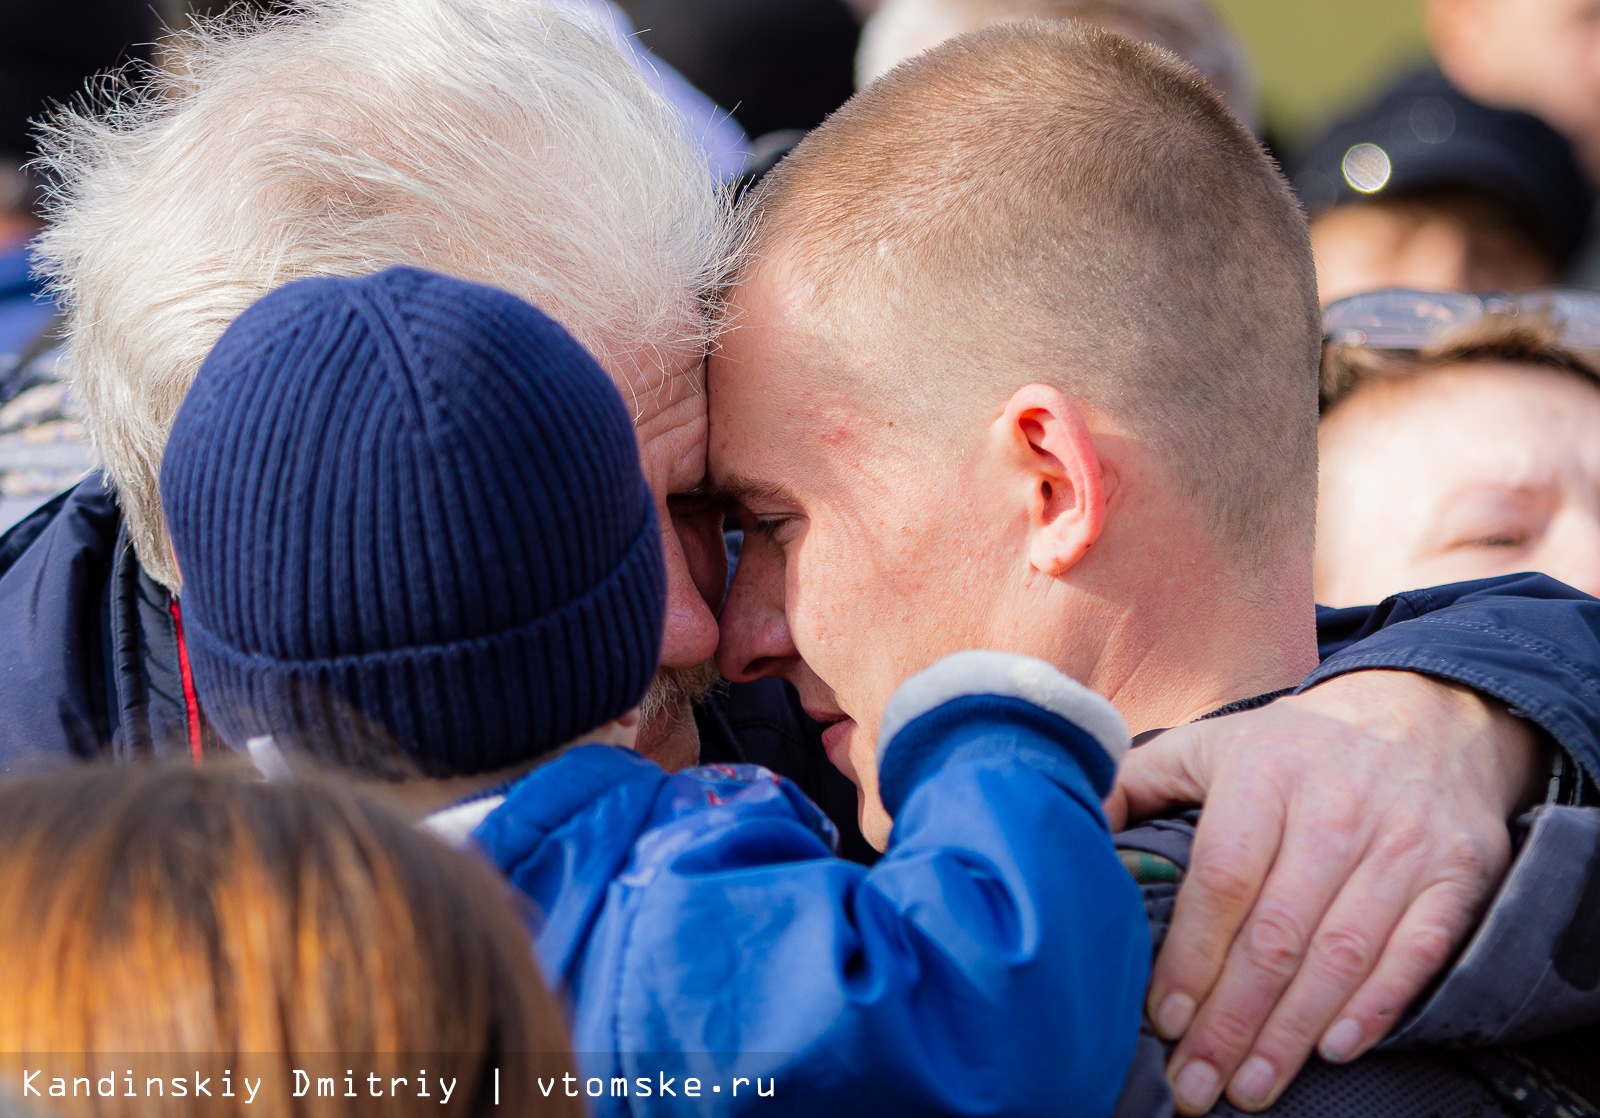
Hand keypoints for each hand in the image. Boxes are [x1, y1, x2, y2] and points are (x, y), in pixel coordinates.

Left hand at [1104, 671, 1542, 1114]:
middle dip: (1232, 1020)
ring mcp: (1402, 843)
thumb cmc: (1292, 748)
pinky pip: (1416, 951)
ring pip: (1341, 954)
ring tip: (1251, 1087)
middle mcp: (1335, 809)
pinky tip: (1333, 1048)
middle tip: (1197, 1084)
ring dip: (1292, 1032)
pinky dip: (1376, 1006)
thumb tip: (1070, 826)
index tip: (1164, 1020)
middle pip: (1278, 934)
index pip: (1223, 881)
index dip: (1193, 956)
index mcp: (1264, 776)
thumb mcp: (1211, 745)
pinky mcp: (1455, 872)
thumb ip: (1137, 781)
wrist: (1422, 716)